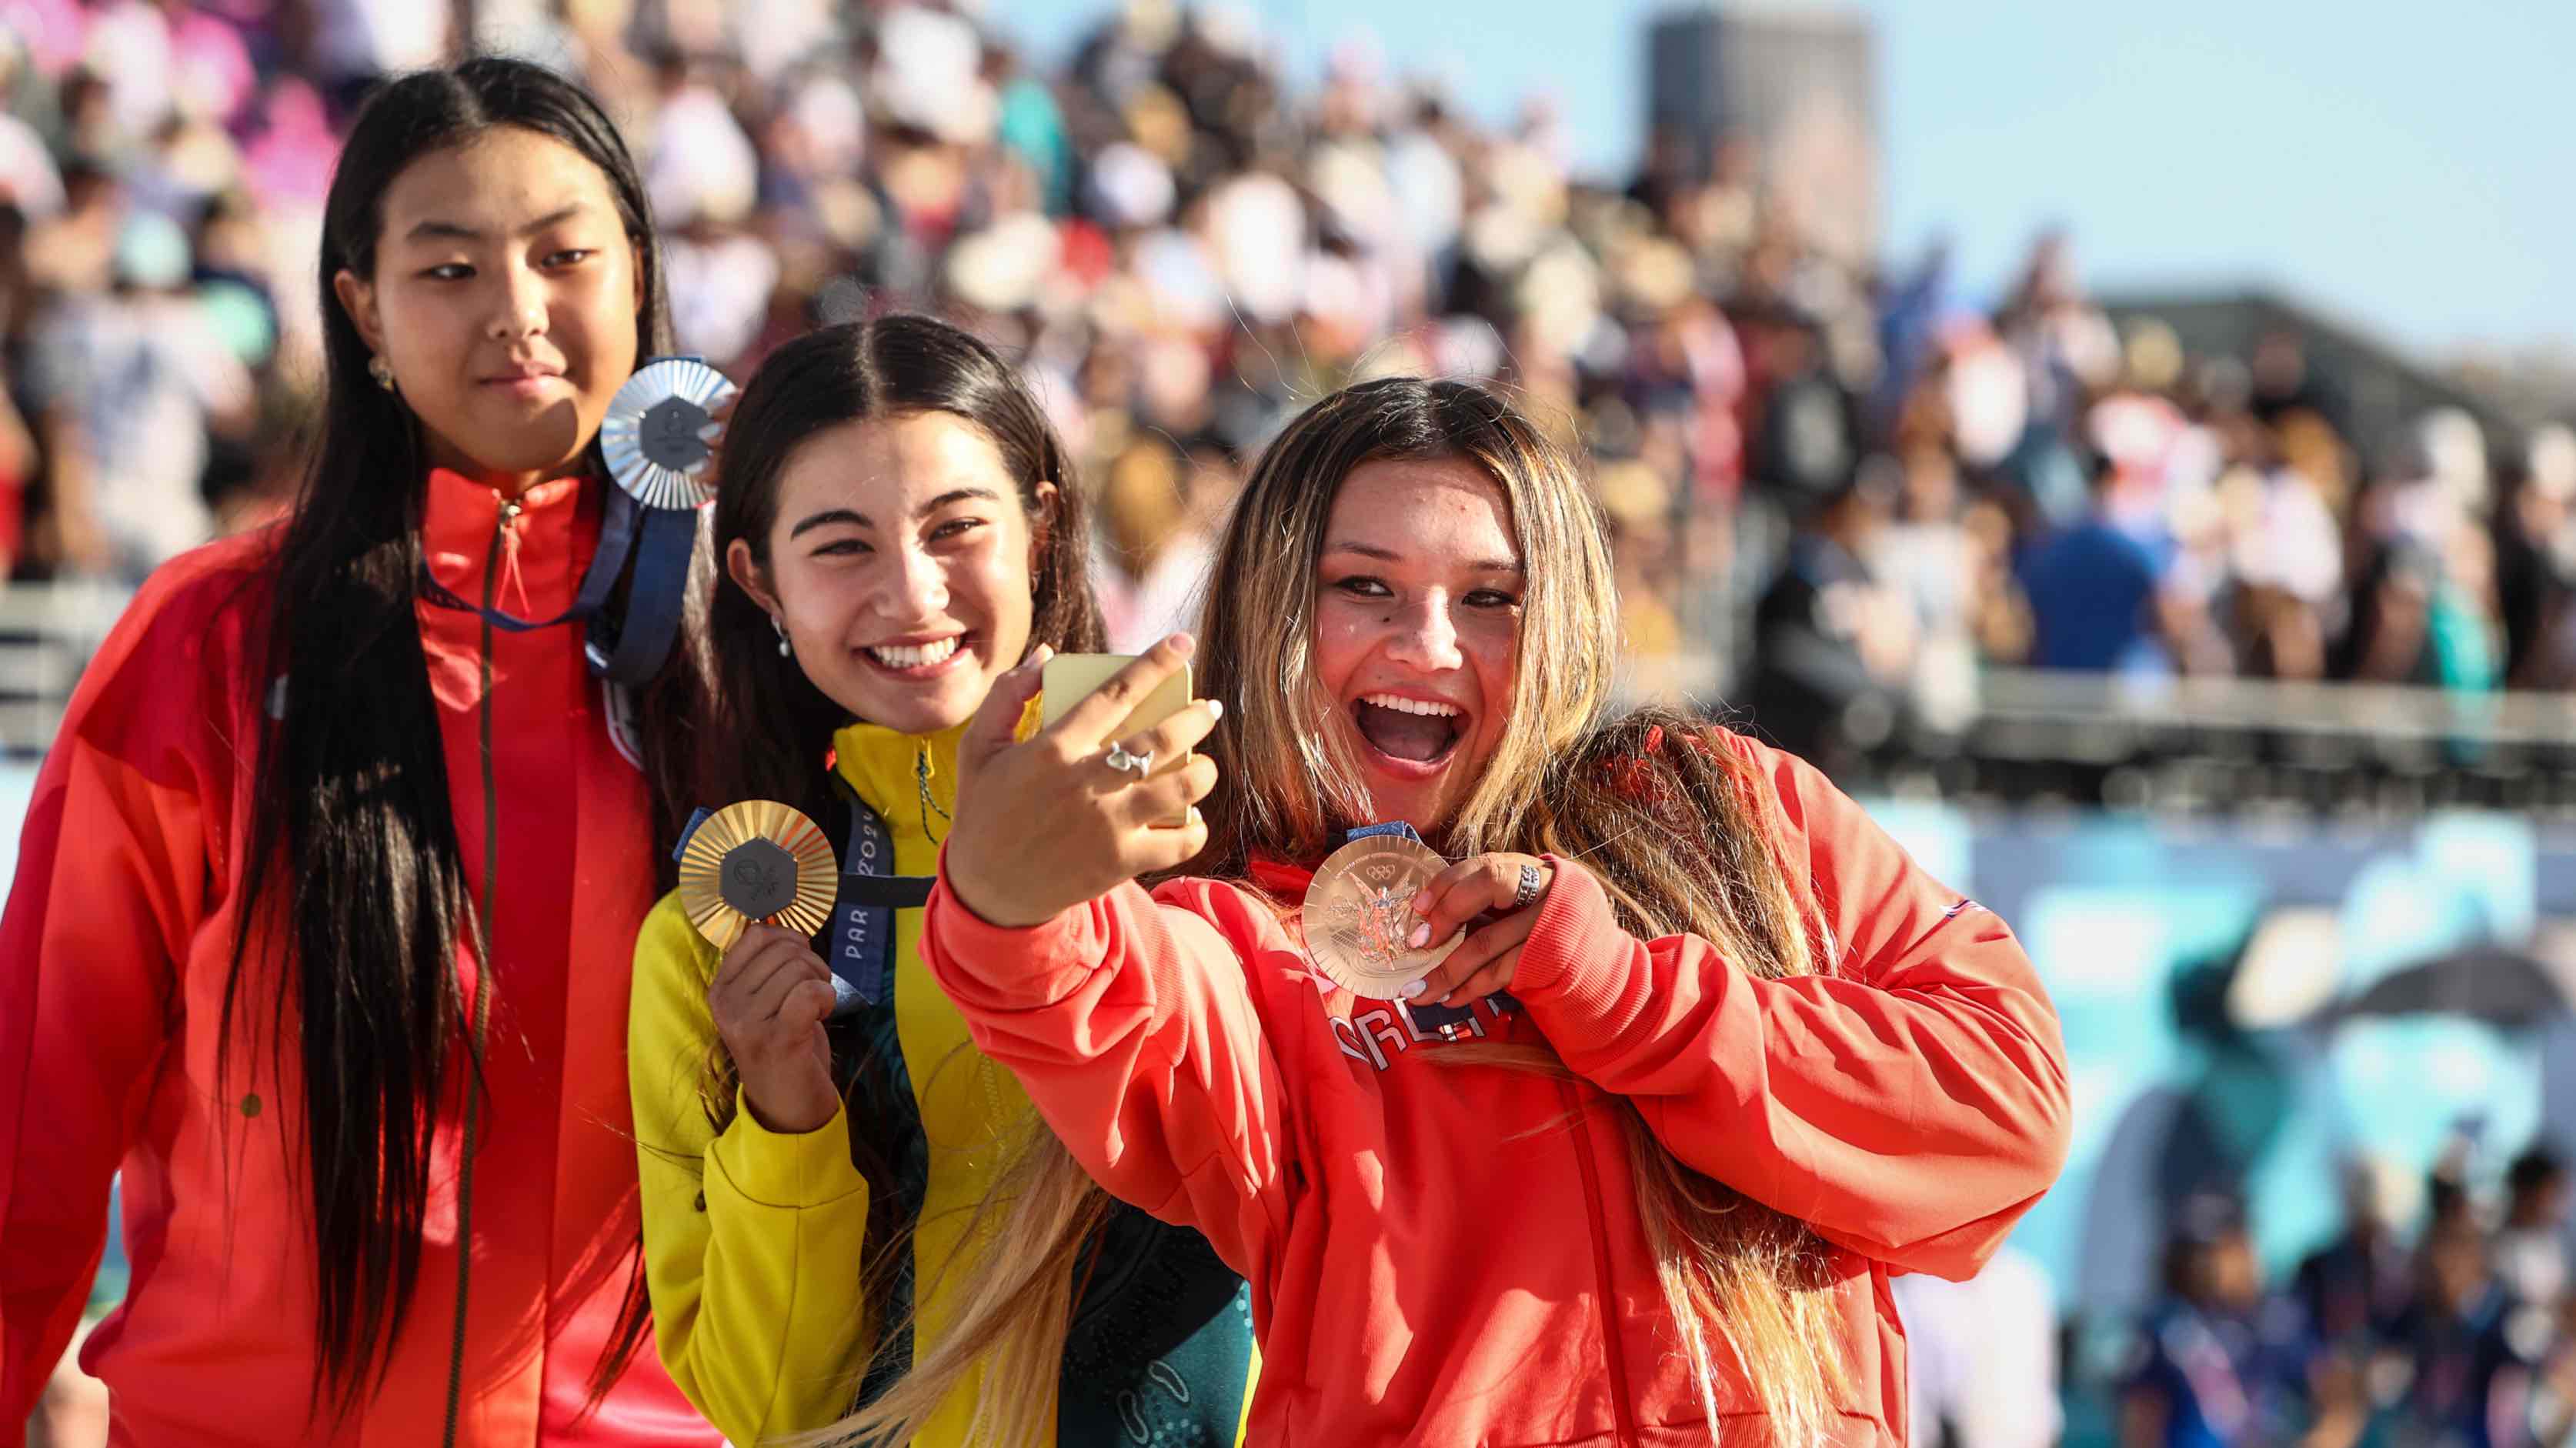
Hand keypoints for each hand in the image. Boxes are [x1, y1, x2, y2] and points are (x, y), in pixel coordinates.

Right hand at [706, 924, 839, 1133]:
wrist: (787, 1106)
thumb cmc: (783, 1045)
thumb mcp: (764, 1002)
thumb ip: (768, 966)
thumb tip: (783, 923)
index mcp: (721, 989)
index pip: (755, 935)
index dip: (789, 938)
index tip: (801, 961)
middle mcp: (727, 1004)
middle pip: (783, 949)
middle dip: (811, 962)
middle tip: (814, 989)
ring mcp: (748, 1023)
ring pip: (799, 969)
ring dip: (821, 982)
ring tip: (816, 1006)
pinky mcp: (776, 1040)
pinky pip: (808, 992)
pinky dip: (826, 996)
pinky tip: (822, 1013)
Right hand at [944, 634, 1222, 928]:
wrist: (986, 891)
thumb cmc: (984, 812)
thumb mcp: (978, 748)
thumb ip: (1009, 695)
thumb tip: (1047, 655)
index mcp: (1053, 748)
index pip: (1116, 694)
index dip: (1155, 663)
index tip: (1183, 644)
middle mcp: (1085, 783)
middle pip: (1160, 738)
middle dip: (1196, 717)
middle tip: (1208, 710)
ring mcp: (1107, 825)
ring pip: (1179, 788)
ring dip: (1203, 771)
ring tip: (1204, 765)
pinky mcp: (1120, 863)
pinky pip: (1178, 842)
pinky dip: (1195, 829)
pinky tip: (1194, 818)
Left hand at [1402, 853, 1558, 1006]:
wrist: (1588, 955)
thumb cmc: (1536, 925)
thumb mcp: (1513, 904)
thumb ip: (1478, 905)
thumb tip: (1421, 925)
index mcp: (1524, 868)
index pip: (1481, 864)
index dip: (1446, 884)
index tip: (1417, 909)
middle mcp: (1539, 887)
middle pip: (1489, 886)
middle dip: (1446, 915)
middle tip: (1417, 945)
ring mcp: (1546, 922)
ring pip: (1488, 940)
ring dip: (1447, 970)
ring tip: (1418, 991)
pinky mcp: (1548, 958)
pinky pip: (1501, 972)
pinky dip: (1471, 988)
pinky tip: (1450, 998)